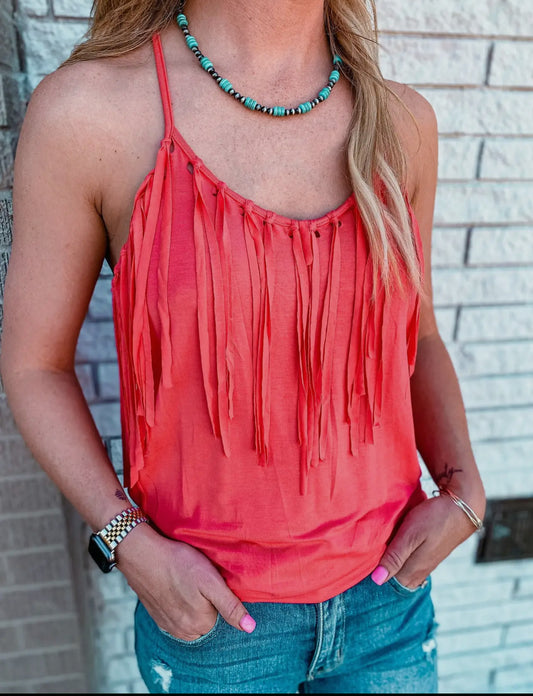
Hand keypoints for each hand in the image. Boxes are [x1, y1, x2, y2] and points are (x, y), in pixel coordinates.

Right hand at [115, 524, 255, 639]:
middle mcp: (184, 632)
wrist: (142, 555)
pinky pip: (176, 615)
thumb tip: (250, 628)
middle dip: (207, 603)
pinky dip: (178, 603)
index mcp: (201, 625)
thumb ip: (230, 606)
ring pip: (191, 618)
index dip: (220, 597)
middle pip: (207, 620)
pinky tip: (176, 586)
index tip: (212, 582)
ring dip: (192, 604)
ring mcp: (168, 626)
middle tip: (200, 580)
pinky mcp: (157, 616)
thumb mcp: (211, 581)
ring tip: (188, 582)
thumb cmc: (179, 564)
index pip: (222, 617)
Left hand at [370, 493, 481, 588]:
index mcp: (413, 570)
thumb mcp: (411, 535)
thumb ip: (395, 557)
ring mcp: (425, 564)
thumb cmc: (434, 518)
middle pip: (394, 578)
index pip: (387, 582)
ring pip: (401, 570)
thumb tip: (377, 580)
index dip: (373, 574)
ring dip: (389, 563)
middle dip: (380, 571)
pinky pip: (408, 562)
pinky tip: (392, 547)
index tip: (359, 565)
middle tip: (363, 558)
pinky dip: (398, 556)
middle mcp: (419, 571)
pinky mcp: (429, 554)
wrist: (462, 508)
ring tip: (374, 552)